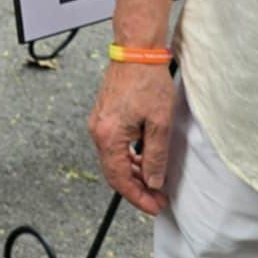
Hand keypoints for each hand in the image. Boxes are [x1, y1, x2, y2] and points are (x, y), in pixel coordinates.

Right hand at [88, 59, 178, 215]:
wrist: (136, 51)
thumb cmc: (147, 81)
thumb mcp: (159, 124)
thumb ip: (156, 157)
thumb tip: (153, 181)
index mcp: (109, 136)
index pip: (120, 179)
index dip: (138, 197)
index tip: (155, 206)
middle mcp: (98, 131)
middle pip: (114, 172)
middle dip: (136, 189)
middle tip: (157, 198)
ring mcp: (100, 123)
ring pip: (114, 159)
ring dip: (134, 173)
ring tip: (154, 181)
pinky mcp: (105, 116)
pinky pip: (114, 146)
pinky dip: (129, 157)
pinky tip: (144, 159)